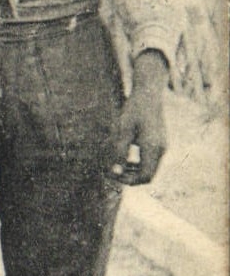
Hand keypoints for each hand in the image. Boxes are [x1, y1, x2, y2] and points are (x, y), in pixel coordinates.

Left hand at [111, 49, 168, 184]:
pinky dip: (139, 164)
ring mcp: (163, 146)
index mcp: (153, 148)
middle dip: (130, 178)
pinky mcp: (161, 143)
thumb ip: (119, 152)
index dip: (129, 181)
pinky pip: (151, 161)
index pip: (145, 177)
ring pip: (150, 169)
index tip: (113, 175)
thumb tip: (114, 172)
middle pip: (149, 175)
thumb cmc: (134, 110)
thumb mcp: (123, 130)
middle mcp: (161, 150)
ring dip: (134, 171)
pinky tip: (126, 158)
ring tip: (117, 166)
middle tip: (112, 173)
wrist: (148, 94)